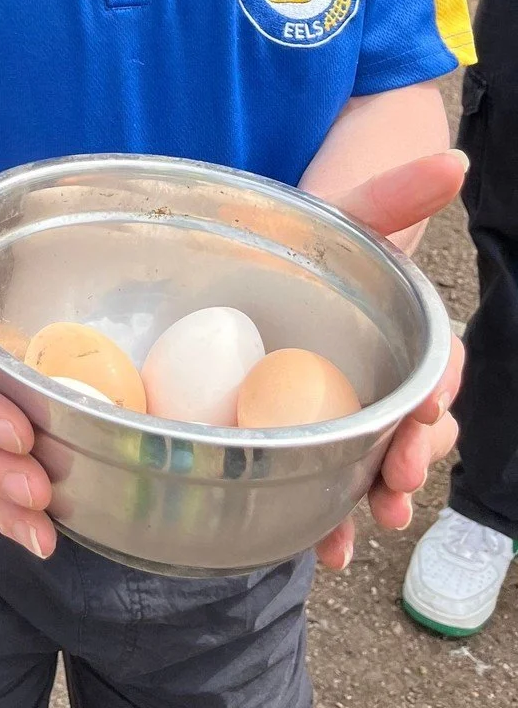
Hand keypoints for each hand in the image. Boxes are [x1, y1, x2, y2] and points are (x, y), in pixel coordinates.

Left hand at [313, 150, 466, 570]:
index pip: (435, 369)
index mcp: (403, 332)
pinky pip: (319, 481)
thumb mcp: (346, 208)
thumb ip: (394, 191)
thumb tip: (452, 159)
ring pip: (369, 462)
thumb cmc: (311, 232)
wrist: (256, 251)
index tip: (427, 411)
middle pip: (410, 430)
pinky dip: (324, 517)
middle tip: (394, 484)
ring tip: (355, 532)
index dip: (436, 393)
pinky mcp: (298, 433)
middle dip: (408, 461)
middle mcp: (380, 377)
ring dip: (368, 500)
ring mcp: (340, 410)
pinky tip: (320, 548)